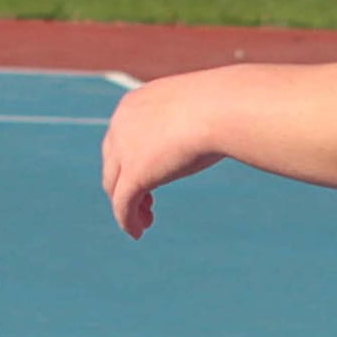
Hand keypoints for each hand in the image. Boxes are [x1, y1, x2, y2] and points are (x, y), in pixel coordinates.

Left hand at [101, 76, 224, 238]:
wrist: (221, 108)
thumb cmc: (223, 104)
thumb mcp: (204, 107)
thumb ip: (198, 118)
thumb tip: (214, 125)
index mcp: (134, 105)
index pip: (121, 137)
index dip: (130, 159)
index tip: (149, 174)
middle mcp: (121, 125)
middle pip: (113, 162)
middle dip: (126, 184)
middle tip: (146, 202)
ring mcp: (124, 150)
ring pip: (115, 186)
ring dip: (127, 206)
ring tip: (145, 221)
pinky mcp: (134, 175)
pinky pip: (123, 204)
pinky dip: (127, 220)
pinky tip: (137, 232)